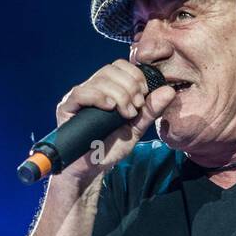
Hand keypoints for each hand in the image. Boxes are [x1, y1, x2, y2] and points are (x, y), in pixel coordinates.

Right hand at [52, 59, 176, 178]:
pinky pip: (81, 92)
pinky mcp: (67, 107)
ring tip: (125, 114)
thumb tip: (169, 91)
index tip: (143, 96)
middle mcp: (92, 89)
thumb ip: (150, 110)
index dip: (135, 76)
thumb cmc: (111, 148)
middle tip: (135, 108)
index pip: (120, 66)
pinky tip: (110, 108)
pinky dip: (98, 97)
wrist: (92, 168)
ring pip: (100, 80)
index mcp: (108, 90)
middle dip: (130, 87)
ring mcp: (79, 97)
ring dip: (119, 95)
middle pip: (111, 70)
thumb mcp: (136, 129)